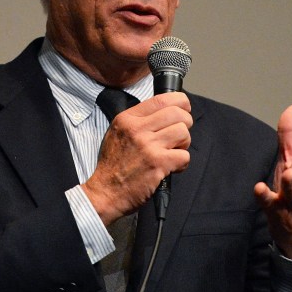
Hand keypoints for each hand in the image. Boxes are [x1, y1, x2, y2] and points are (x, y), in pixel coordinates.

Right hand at [82, 92, 191, 224]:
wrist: (106, 192)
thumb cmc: (113, 164)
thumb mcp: (117, 133)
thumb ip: (137, 120)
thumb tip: (164, 113)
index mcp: (127, 119)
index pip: (161, 99)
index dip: (180, 102)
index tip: (184, 109)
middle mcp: (137, 129)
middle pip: (177, 113)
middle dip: (186, 123)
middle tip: (180, 135)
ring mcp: (148, 146)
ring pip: (183, 132)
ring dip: (184, 143)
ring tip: (174, 151)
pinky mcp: (157, 163)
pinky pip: (184, 155)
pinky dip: (182, 163)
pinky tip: (172, 167)